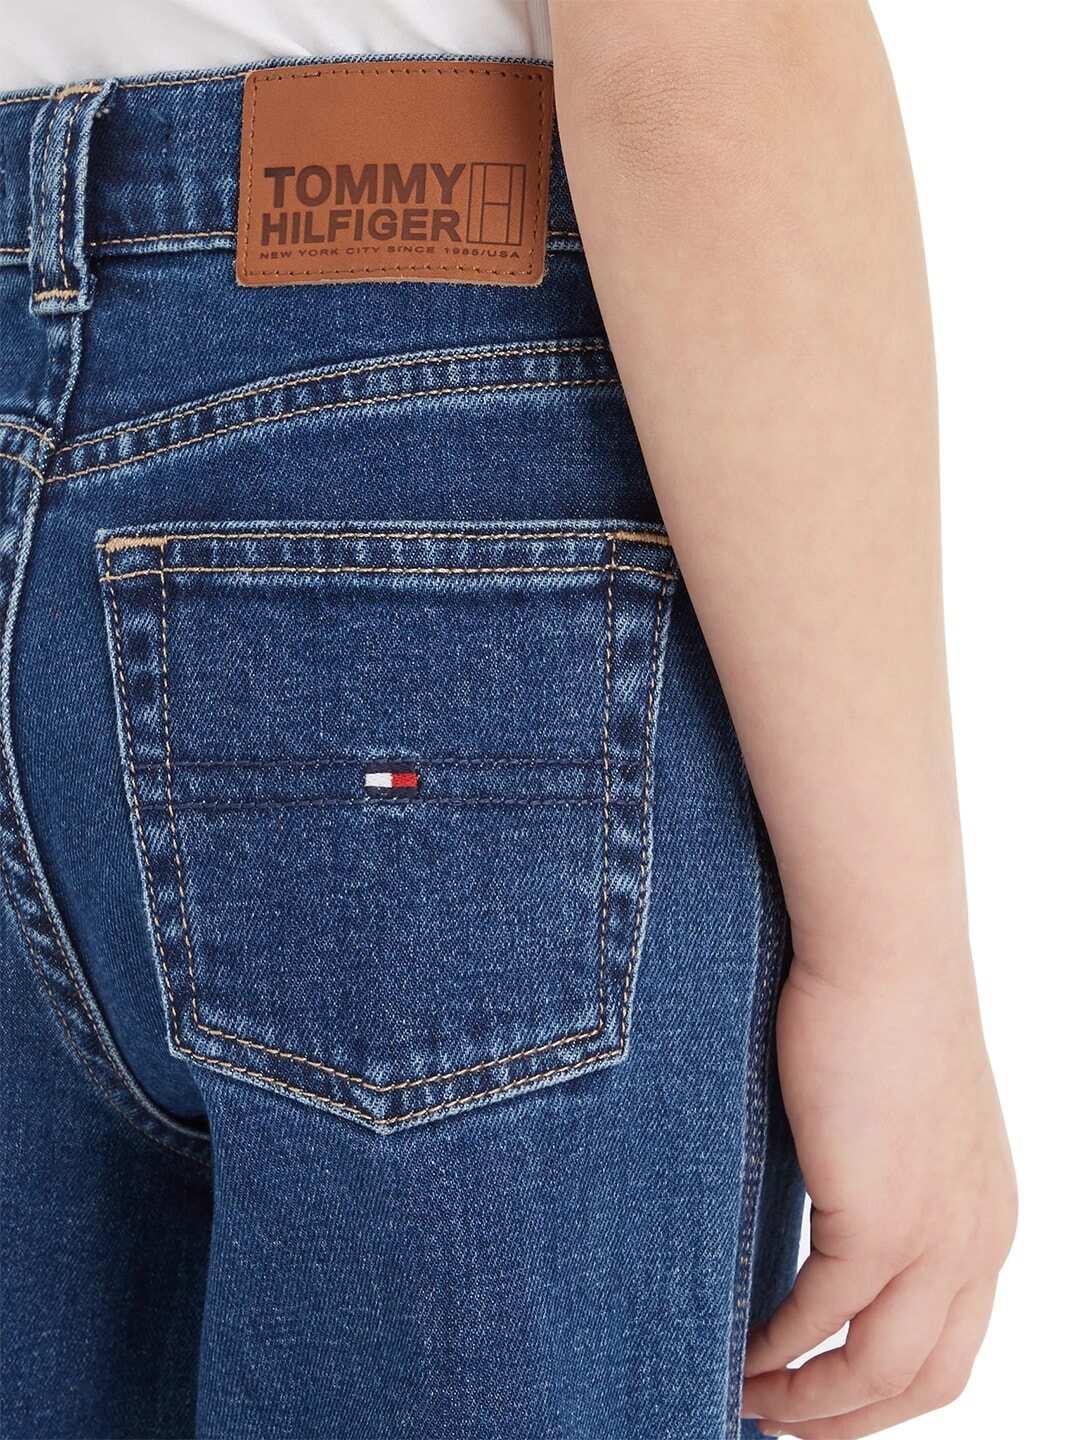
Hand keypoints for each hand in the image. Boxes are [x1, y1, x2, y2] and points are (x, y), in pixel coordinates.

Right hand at [741, 951, 1016, 1437]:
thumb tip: (828, 1219)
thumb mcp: (902, 1116)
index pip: (952, 1348)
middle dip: (850, 1421)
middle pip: (925, 1382)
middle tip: (782, 1428)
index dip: (887, 1393)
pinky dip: (781, 1347)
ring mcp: (936, 1236)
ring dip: (810, 1403)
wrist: (886, 950)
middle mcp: (977, 1243)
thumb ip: (883, 1181)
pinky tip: (743, 1347)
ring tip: (748, 1399)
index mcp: (989, 1222)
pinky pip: (824, 1317)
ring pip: (879, 1370)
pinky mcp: (880, 1218)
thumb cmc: (881, 1009)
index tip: (826, 1402)